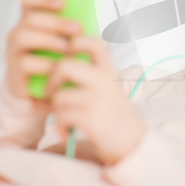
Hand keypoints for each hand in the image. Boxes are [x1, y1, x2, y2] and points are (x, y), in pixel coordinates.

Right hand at [6, 0, 80, 110]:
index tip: (64, 4)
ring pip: (22, 36)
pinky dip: (44, 64)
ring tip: (68, 48)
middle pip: (30, 18)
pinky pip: (24, 63)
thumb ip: (74, 32)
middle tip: (78, 29)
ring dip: (48, 40)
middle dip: (56, 22)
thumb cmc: (58, 64)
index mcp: (32, 23)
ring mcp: (13, 52)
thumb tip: (94, 20)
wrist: (44, 94)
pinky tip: (58, 67)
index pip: (28, 1)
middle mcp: (19, 34)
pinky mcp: (14, 72)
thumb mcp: (67, 46)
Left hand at [43, 35, 147, 166]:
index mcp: (109, 71)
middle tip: (52, 93)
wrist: (133, 143)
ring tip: (66, 118)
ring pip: (59, 96)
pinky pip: (61, 115)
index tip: (67, 54)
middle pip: (64, 66)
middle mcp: (105, 81)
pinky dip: (60, 126)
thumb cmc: (115, 117)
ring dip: (56, 110)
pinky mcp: (91, 117)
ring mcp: (98, 98)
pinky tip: (68, 131)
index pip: (94, 43)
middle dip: (51, 81)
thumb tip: (59, 66)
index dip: (76, 42)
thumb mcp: (109, 89)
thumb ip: (91, 76)